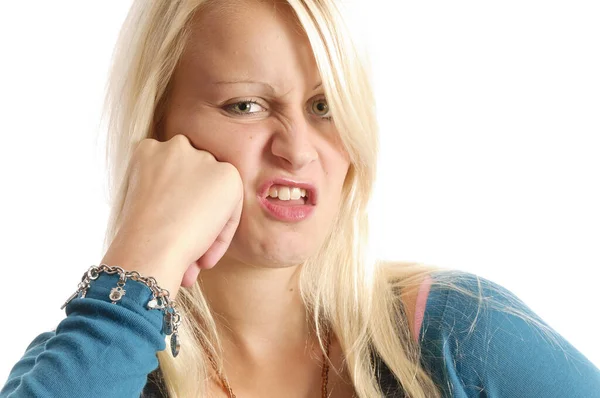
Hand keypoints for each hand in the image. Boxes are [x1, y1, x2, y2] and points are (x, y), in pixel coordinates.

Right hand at [101, 134, 242, 298]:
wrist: (150, 247)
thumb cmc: (136, 236)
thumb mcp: (138, 202)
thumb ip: (162, 194)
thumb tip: (181, 212)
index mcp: (148, 150)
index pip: (172, 178)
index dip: (173, 211)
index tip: (168, 238)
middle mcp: (176, 146)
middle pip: (193, 185)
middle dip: (192, 217)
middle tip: (184, 251)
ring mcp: (203, 158)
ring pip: (213, 197)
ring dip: (209, 228)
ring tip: (195, 262)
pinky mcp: (227, 174)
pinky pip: (231, 208)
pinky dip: (222, 235)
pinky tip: (204, 259)